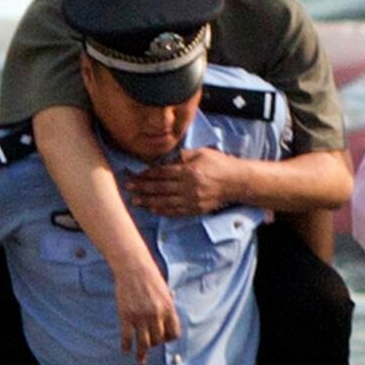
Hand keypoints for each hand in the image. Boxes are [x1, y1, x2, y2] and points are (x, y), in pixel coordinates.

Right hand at [111, 257, 179, 357]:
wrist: (132, 266)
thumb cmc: (149, 276)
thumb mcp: (164, 291)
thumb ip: (166, 307)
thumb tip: (167, 321)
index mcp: (169, 309)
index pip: (173, 334)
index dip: (168, 339)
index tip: (162, 339)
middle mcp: (156, 315)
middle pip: (158, 340)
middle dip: (154, 344)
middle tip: (149, 344)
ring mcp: (141, 317)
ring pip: (143, 343)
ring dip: (142, 354)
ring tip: (140, 360)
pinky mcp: (126, 316)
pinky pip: (127, 337)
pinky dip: (126, 346)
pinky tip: (125, 350)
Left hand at [125, 148, 242, 216]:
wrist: (237, 182)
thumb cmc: (219, 164)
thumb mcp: (201, 152)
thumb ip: (182, 156)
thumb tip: (164, 160)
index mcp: (188, 171)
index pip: (161, 173)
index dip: (145, 175)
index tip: (133, 176)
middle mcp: (188, 187)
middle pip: (160, 188)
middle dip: (142, 189)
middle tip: (128, 189)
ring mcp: (192, 200)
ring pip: (165, 202)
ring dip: (148, 202)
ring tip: (135, 201)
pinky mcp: (196, 209)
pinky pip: (176, 212)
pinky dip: (163, 211)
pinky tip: (153, 209)